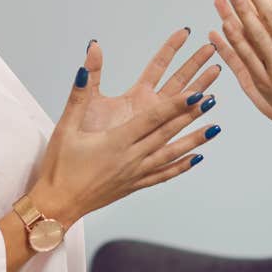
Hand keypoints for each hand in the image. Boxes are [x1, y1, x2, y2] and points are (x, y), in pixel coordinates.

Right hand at [29, 40, 222, 224]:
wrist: (56, 206)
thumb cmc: (58, 167)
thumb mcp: (65, 127)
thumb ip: (79, 94)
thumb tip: (86, 65)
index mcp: (116, 142)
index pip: (153, 119)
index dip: (176, 104)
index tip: (196, 93)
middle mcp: (131, 158)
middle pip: (167, 132)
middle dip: (191, 114)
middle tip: (212, 98)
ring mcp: (135, 174)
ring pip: (171, 154)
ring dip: (194, 140)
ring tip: (215, 128)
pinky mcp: (134, 186)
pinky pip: (163, 174)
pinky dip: (181, 166)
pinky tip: (197, 159)